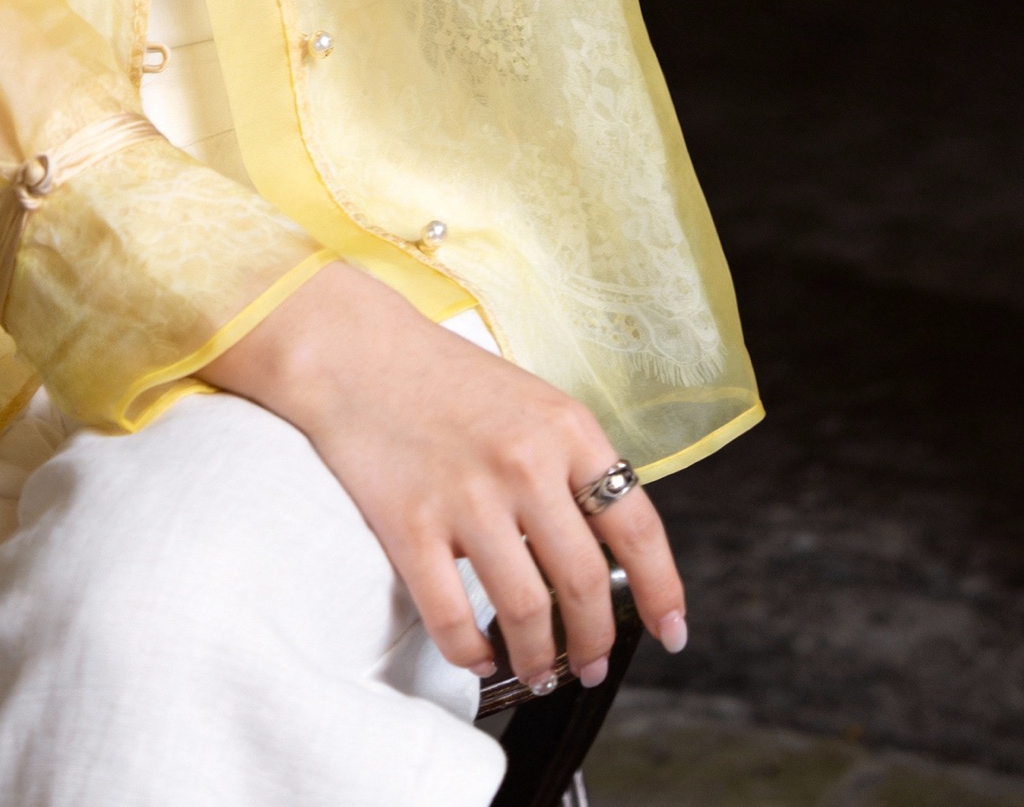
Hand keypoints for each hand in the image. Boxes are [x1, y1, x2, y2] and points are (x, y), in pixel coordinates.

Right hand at [203, 261, 686, 690]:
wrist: (354, 351)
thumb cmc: (441, 376)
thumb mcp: (530, 401)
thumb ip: (568, 463)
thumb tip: (601, 547)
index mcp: (567, 428)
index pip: (638, 527)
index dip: (661, 591)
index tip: (670, 630)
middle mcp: (526, 464)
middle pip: (584, 583)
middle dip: (594, 642)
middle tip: (589, 664)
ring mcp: (467, 497)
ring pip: (526, 611)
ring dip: (539, 659)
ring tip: (537, 671)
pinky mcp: (410, 526)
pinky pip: (452, 618)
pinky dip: (471, 653)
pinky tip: (477, 655)